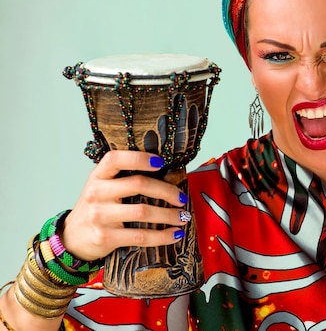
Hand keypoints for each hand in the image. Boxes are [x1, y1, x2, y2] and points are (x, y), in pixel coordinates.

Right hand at [60, 151, 188, 261]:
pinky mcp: (105, 237)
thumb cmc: (97, 208)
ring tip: (183, 217)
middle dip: (167, 191)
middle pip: (138, 184)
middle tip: (182, 198)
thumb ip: (124, 178)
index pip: (116, 159)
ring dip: (169, 215)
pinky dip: (162, 236)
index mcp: (98, 176)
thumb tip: (166, 173)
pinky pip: (140, 236)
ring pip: (143, 211)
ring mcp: (99, 215)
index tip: (161, 162)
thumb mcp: (103, 187)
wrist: (72, 238)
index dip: (140, 158)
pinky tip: (175, 234)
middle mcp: (96, 193)